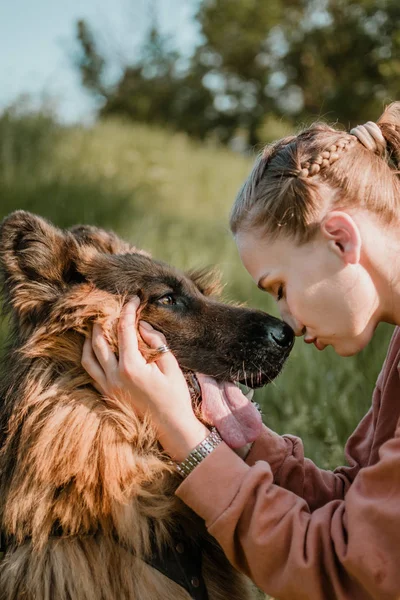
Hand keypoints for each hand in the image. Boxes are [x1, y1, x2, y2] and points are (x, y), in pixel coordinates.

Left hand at [81, 297, 209, 460]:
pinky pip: (91, 370)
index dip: (128, 311)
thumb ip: (155, 341)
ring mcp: (108, 386)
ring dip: (90, 338)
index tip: (133, 299)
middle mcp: (114, 376)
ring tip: (98, 326)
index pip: (124, 330)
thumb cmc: (175, 396)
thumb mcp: (170, 365)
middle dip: (104, 320)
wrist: (171, 428)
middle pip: (99, 340)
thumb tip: (141, 325)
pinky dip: (90, 355)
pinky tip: (97, 348)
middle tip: (111, 307)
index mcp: (131, 367)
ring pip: (88, 356)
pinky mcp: (106, 394)